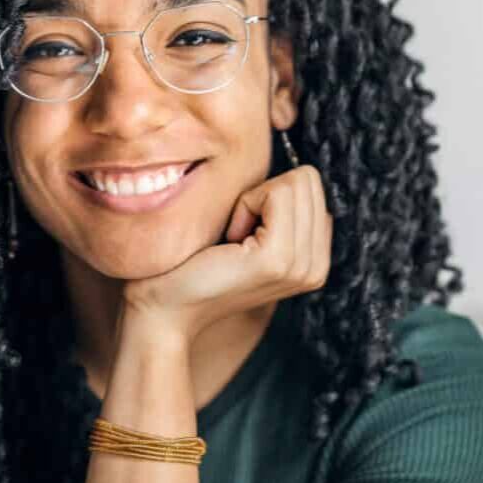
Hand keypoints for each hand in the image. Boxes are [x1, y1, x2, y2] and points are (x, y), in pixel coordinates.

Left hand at [120, 164, 332, 347]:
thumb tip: (295, 173)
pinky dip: (246, 204)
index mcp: (315, 260)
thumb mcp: (251, 235)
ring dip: (254, 200)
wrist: (165, 310)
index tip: (243, 230)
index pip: (314, 188)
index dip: (271, 196)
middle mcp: (316, 267)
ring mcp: (300, 265)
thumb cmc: (195, 265)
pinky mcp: (278, 258)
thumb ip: (282, 212)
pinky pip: (276, 193)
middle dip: (265, 194)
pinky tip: (229, 239)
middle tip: (236, 233)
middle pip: (308, 180)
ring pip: (295, 183)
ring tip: (234, 238)